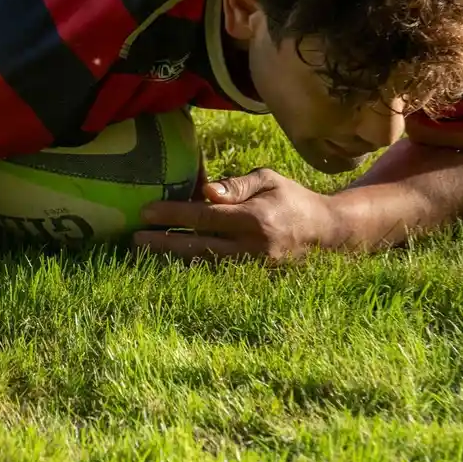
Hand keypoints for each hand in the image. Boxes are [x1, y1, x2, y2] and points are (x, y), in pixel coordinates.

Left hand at [133, 168, 338, 263]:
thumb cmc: (292, 199)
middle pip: (198, 247)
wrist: (327, 235)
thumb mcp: (269, 179)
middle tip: (134, 238)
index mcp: (255, 219)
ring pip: (204, 265)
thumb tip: (205, 191)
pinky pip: (217, 274)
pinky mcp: (254, 281)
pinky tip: (170, 263)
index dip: (173, 215)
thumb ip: (236, 185)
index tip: (147, 212)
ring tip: (144, 251)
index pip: (205, 217)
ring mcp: (253, 269)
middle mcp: (253, 248)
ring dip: (172, 259)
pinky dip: (191, 269)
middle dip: (163, 243)